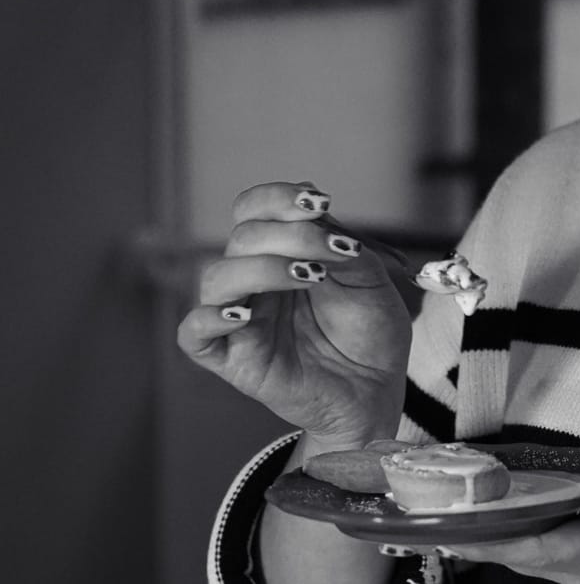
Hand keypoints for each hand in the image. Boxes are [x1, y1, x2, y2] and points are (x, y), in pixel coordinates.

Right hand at [176, 182, 412, 448]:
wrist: (377, 388)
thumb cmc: (370, 332)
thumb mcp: (370, 280)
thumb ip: (342, 247)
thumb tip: (318, 221)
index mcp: (282, 251)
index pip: (255, 210)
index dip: (277, 198)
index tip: (318, 202)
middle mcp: (255, 279)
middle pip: (242, 237)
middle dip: (289, 234)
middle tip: (331, 252)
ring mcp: (241, 317)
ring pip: (217, 277)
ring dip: (261, 268)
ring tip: (309, 276)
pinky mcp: (232, 357)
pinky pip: (194, 333)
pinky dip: (211, 317)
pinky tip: (246, 313)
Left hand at [447, 437, 579, 583]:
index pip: (550, 548)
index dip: (498, 541)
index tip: (454, 530)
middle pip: (531, 560)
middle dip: (482, 543)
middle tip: (431, 520)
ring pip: (540, 563)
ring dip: (496, 545)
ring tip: (451, 521)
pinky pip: (555, 557)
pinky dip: (523, 542)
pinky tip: (503, 524)